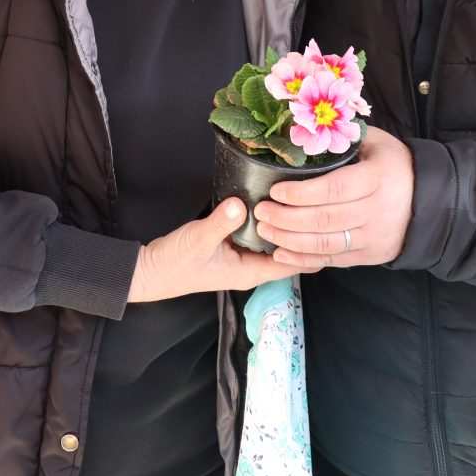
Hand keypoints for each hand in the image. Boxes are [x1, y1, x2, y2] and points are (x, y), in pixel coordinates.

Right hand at [128, 197, 311, 302]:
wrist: (151, 270)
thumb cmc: (175, 263)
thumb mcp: (199, 240)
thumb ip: (221, 222)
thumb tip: (241, 204)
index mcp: (250, 273)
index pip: (291, 264)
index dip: (310, 247)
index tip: (324, 224)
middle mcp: (251, 268)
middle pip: (287, 253)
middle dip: (302, 234)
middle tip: (317, 205)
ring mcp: (242, 257)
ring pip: (274, 243)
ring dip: (286, 227)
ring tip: (303, 202)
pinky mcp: (233, 246)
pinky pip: (258, 235)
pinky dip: (268, 223)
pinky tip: (273, 204)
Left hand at [253, 129, 414, 267]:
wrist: (431, 202)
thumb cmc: (396, 166)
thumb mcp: (378, 143)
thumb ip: (345, 138)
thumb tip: (305, 128)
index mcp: (377, 178)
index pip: (334, 188)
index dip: (301, 193)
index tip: (275, 191)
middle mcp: (375, 210)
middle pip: (324, 219)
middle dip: (286, 218)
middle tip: (261, 211)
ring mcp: (372, 236)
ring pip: (325, 244)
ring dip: (289, 240)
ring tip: (264, 230)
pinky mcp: (368, 255)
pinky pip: (332, 260)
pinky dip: (304, 260)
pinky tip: (281, 253)